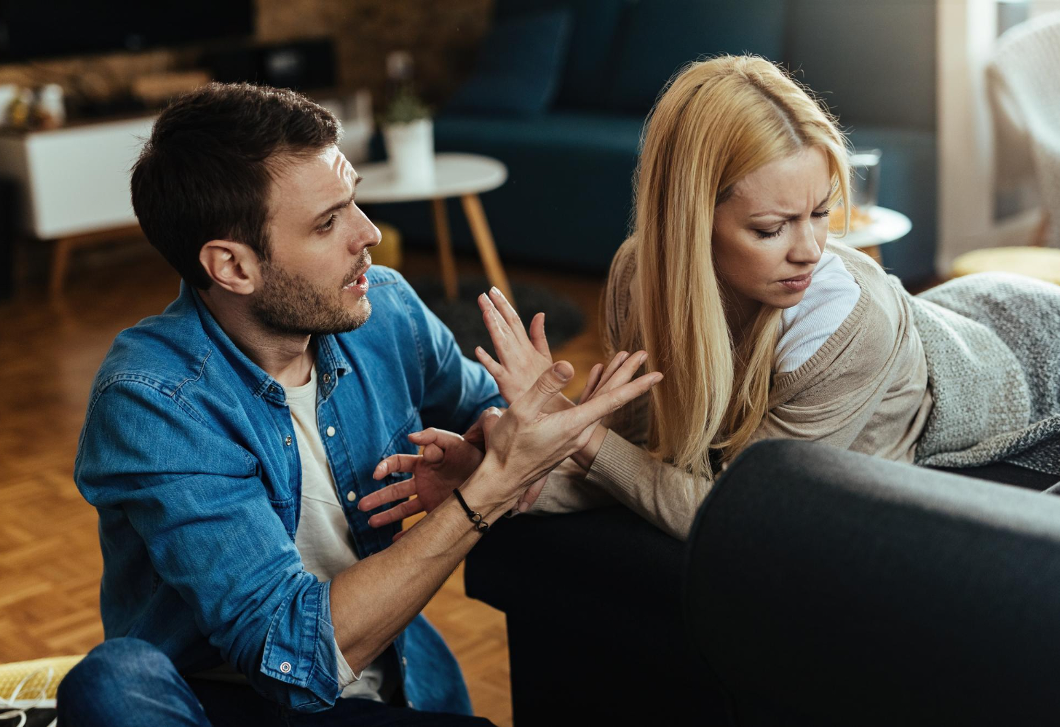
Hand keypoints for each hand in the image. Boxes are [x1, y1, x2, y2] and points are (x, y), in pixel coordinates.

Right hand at [359, 428, 485, 540]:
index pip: (398, 463)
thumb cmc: (474, 454)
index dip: (385, 466)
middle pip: (395, 490)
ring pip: (402, 508)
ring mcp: (430, 497)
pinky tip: (395, 543)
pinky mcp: (439, 511)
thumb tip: (412, 437)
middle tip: (362, 506)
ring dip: (386, 515)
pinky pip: (420, 525)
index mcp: (424, 463)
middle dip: (378, 497)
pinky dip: (407, 534)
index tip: (376, 474)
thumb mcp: (456, 442)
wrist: (495, 475)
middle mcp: (424, 481)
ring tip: (371, 522)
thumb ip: (435, 437)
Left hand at [474, 287, 556, 407]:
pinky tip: (477, 350)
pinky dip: (487, 361)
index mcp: (527, 347)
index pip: (514, 321)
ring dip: (494, 328)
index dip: (503, 305)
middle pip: (506, 328)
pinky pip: (496, 371)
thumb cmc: (544, 382)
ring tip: (485, 312)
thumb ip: (538, 335)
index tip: (492, 290)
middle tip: (483, 294)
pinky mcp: (508, 384)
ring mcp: (513, 368)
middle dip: (495, 310)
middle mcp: (520, 354)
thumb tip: (539, 313)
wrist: (550, 410)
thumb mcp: (544, 356)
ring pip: (502, 344)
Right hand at [476, 357, 662, 507]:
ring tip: (624, 363)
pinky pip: (588, 411)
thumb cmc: (509, 446)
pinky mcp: (567, 439)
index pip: (611, 400)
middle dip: (629, 376)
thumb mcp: (522, 411)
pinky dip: (596, 392)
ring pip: (600, 405)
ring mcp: (574, 437)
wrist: (502, 479)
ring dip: (614, 383)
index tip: (657, 375)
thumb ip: (545, 386)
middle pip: (611, 399)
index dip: (635, 385)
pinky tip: (596, 383)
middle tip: (645, 356)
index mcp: (573, 424)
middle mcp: (580, 432)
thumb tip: (569, 365)